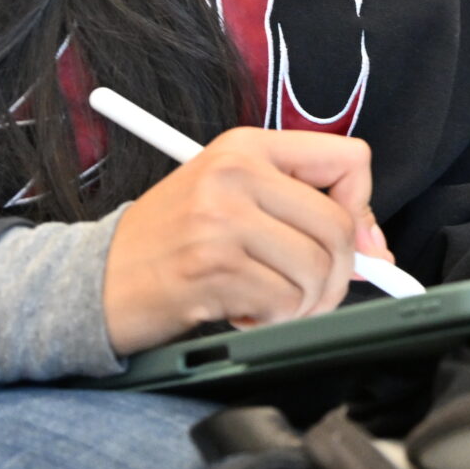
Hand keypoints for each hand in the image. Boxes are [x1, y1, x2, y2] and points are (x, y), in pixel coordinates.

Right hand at [103, 127, 378, 353]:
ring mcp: (222, 220)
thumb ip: (299, 209)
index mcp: (246, 146)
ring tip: (269, 302)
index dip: (362, 208)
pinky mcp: (212, 268)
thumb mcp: (231, 199)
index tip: (356, 242)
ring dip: (304, 304)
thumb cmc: (170, 241)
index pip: (350, 160)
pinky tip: (243, 312)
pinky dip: (273, 321)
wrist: (95, 280)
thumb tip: (374, 247)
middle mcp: (236, 174)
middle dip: (339, 274)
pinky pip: (284, 303)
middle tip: (312, 292)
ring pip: (317, 270)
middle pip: (339, 226)